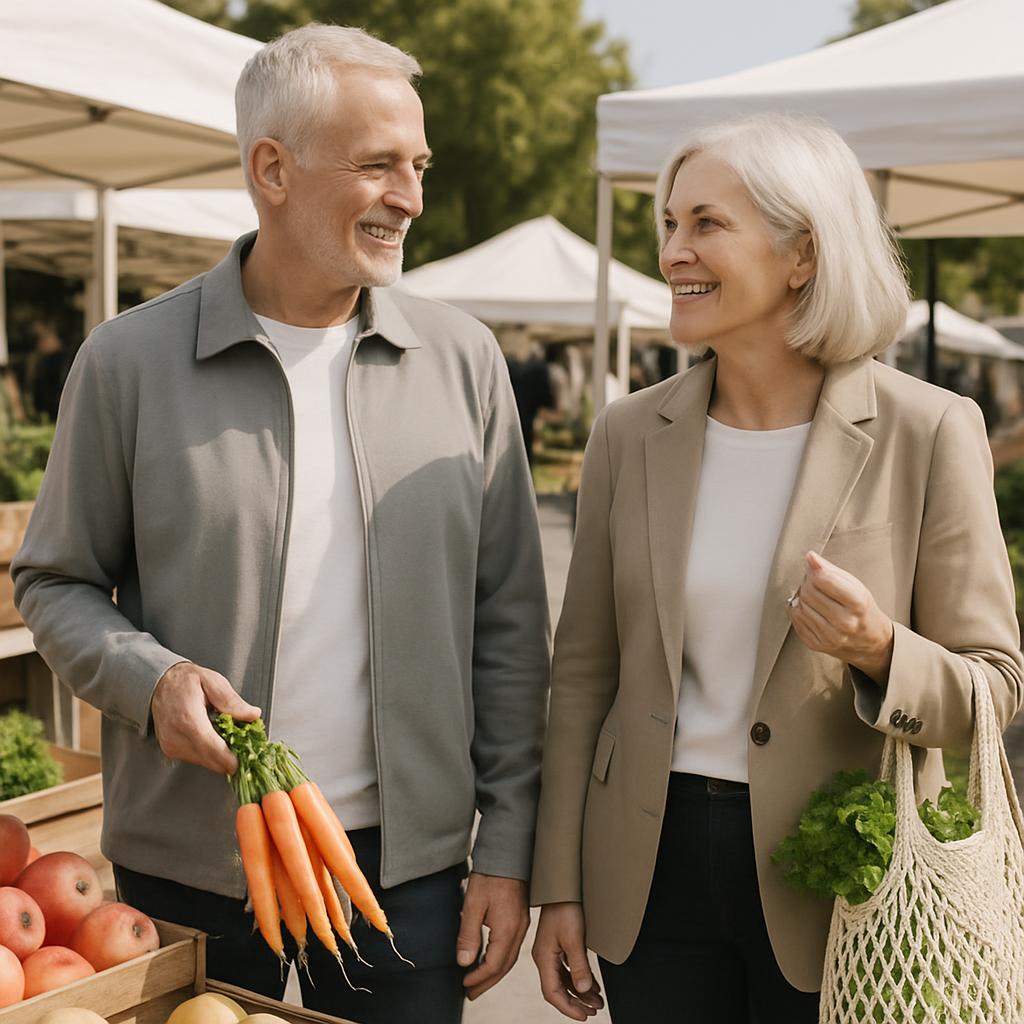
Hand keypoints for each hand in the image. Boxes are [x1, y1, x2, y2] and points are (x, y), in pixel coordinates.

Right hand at [151, 662, 260, 773]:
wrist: (159, 685)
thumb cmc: (185, 681)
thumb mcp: (212, 682)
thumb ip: (231, 701)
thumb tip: (252, 715)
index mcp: (188, 718)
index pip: (210, 747)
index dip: (228, 758)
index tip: (242, 762)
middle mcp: (176, 736)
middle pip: (209, 759)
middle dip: (229, 757)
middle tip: (245, 746)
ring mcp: (171, 746)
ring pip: (204, 762)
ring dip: (220, 755)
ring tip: (229, 737)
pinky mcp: (171, 751)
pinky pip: (196, 759)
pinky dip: (209, 753)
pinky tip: (214, 738)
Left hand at [455, 873, 529, 999]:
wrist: (508, 853)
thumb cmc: (490, 876)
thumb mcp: (473, 904)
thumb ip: (468, 935)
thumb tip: (464, 962)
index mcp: (507, 929)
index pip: (494, 965)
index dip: (478, 978)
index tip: (464, 985)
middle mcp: (519, 930)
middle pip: (504, 966)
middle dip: (487, 982)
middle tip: (471, 993)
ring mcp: (523, 924)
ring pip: (510, 958)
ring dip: (494, 973)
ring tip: (479, 981)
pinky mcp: (521, 918)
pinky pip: (512, 947)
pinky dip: (501, 959)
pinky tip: (490, 959)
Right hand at [532, 902, 604, 1019]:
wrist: (562, 886)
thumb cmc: (565, 908)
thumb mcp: (574, 938)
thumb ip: (578, 966)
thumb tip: (583, 990)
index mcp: (543, 958)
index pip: (553, 993)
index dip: (568, 1008)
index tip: (584, 1016)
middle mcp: (544, 957)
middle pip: (558, 989)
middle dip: (576, 1003)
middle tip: (594, 1012)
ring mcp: (550, 951)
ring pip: (564, 980)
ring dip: (580, 992)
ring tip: (597, 1001)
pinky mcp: (558, 945)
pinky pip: (567, 969)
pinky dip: (579, 979)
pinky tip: (592, 985)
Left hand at [788, 550, 894, 684]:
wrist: (870, 641)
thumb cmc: (861, 609)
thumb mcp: (854, 585)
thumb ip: (831, 570)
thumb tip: (810, 557)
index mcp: (857, 604)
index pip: (823, 579)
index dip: (814, 569)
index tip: (814, 565)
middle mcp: (844, 623)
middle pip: (809, 592)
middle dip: (808, 582)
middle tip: (815, 582)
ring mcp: (830, 637)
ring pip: (800, 605)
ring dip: (803, 597)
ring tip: (816, 597)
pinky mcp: (817, 645)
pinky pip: (796, 620)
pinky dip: (799, 611)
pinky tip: (811, 610)